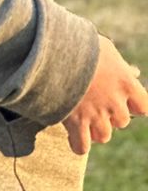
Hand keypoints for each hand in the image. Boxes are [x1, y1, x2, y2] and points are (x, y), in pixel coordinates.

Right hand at [62, 36, 147, 155]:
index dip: (132, 105)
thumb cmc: (79, 44)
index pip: (143, 107)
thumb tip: (134, 73)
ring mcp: (95, 115)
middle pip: (121, 121)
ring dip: (95, 129)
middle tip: (93, 102)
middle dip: (109, 115)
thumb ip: (120, 64)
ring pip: (103, 135)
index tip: (121, 99)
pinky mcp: (75, 122)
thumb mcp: (104, 48)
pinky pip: (82, 146)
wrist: (52, 50)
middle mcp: (114, 102)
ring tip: (82, 117)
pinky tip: (73, 135)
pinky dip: (78, 144)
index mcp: (126, 84)